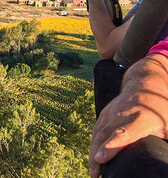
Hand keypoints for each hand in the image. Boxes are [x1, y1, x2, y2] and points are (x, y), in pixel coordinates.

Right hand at [89, 54, 167, 177]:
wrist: (144, 85)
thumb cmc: (160, 109)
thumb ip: (165, 139)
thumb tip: (165, 160)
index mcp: (140, 119)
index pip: (123, 134)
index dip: (112, 146)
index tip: (100, 158)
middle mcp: (121, 116)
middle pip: (105, 137)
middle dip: (97, 156)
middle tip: (94, 175)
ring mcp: (110, 114)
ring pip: (97, 135)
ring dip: (93, 153)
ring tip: (93, 172)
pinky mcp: (104, 114)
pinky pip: (96, 131)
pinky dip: (93, 145)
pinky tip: (93, 159)